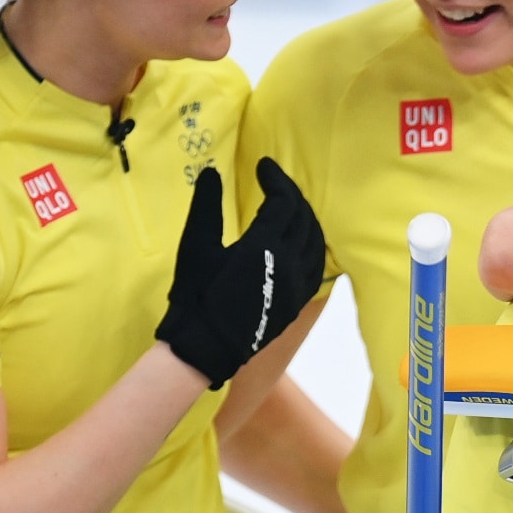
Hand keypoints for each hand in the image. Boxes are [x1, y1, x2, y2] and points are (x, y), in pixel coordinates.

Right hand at [156, 158, 323, 388]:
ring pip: (316, 242)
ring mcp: (298, 285)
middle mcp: (290, 263)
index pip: (284, 201)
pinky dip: (313, 246)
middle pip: (304, 218)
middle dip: (292, 195)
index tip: (263, 167)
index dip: (276, 179)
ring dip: (306, 219)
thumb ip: (207, 206)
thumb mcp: (195, 245)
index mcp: (264, 246)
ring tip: (290, 207)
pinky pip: (317, 266)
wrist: (205, 345)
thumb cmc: (196, 295)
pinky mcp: (297, 302)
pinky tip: (301, 242)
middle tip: (275, 183)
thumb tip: (212, 173)